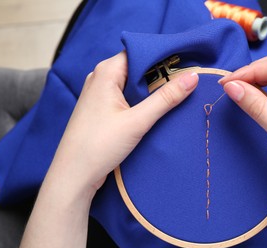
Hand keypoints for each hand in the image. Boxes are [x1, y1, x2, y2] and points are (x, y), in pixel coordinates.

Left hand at [48, 52, 198, 194]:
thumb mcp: (138, 121)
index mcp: (106, 72)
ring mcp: (100, 94)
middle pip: (137, 67)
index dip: (162, 56)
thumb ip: (166, 98)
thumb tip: (193, 77)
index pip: (139, 52)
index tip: (187, 62)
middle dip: (160, 74)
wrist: (74, 175)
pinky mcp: (102, 109)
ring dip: (152, 89)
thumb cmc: (99, 145)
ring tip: (177, 93)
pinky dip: (142, 100)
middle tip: (187, 80)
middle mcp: (101, 78)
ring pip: (132, 83)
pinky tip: (157, 108)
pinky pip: (126, 96)